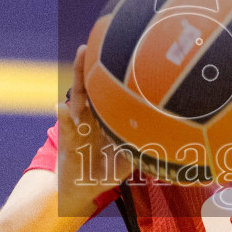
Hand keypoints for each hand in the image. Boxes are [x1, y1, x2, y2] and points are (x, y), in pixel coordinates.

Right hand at [57, 45, 131, 210]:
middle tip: (96, 41)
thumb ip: (142, 150)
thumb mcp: (127, 159)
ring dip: (80, 75)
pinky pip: (68, 127)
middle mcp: (89, 116)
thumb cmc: (104, 171)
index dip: (111, 73)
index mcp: (103, 117)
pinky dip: (66, 117)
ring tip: (82, 54)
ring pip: (78, 96)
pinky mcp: (68, 140)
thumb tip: (169, 145)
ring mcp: (78, 125)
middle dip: (92, 63)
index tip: (120, 50)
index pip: (107, 90)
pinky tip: (63, 107)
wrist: (81, 190)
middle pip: (90, 85)